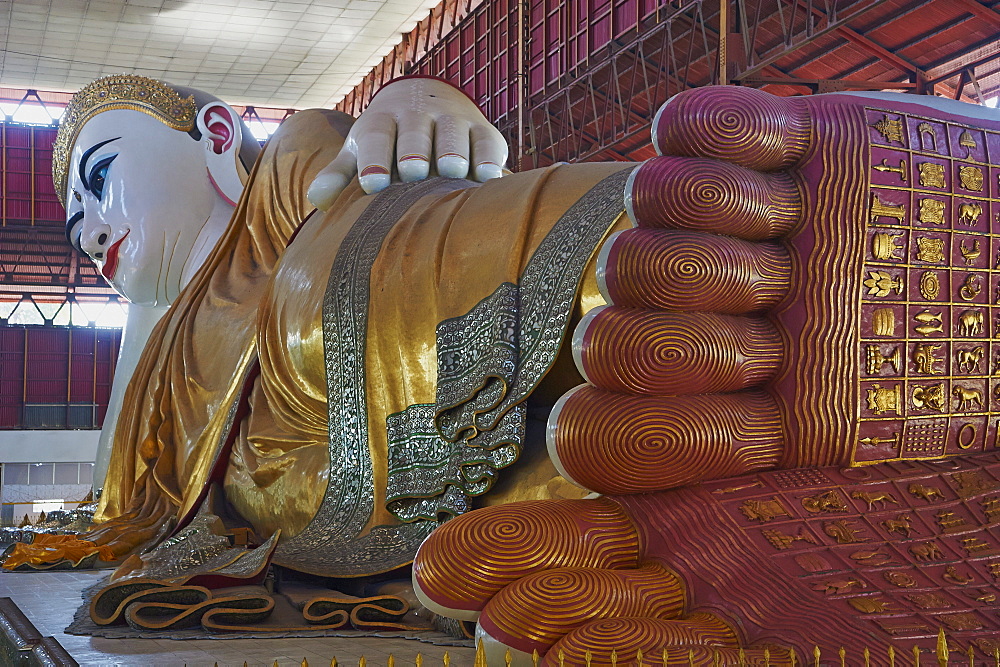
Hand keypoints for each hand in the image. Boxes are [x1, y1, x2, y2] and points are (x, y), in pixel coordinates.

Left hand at [306, 77, 507, 209]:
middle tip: (413, 172)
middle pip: (415, 130)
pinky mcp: (483, 131)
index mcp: (383, 121)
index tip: (373, 184)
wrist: (428, 99)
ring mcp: (453, 120)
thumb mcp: (360, 150)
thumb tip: (317, 201)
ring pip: (453, 132)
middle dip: (414, 149)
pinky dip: (490, 159)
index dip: (373, 158)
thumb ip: (339, 175)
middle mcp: (418, 115)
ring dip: (454, 150)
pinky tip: (489, 178)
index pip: (376, 135)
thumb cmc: (388, 139)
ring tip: (454, 171)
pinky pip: (488, 143)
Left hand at [414, 86, 999, 662]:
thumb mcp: (839, 576)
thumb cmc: (951, 471)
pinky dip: (725, 135)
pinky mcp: (773, 150)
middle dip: (688, 341)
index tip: (757, 435)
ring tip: (792, 248)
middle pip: (606, 325)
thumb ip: (677, 622)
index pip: (593, 432)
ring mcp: (732, 237)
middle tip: (781, 346)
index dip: (651, 433)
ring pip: (636, 220)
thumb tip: (511, 630)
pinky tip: (784, 163)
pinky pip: (687, 123)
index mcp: (707, 428)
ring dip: (712, 240)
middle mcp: (704, 331)